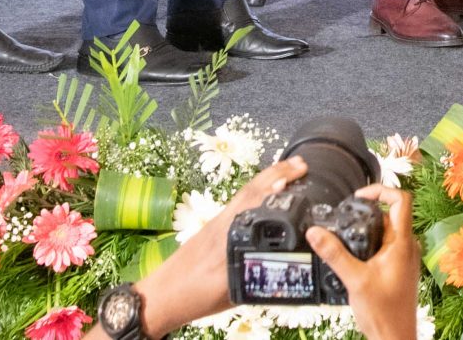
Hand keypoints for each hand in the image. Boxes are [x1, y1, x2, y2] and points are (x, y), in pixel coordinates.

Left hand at [118, 154, 306, 338]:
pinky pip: (239, 199)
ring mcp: (217, 222)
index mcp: (229, 241)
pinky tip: (266, 188)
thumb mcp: (232, 294)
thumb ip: (257, 279)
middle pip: (252, 192)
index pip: (256, 207)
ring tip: (289, 168)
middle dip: (277, 175)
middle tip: (300, 165)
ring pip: (245, 193)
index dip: (276, 190)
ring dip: (268, 177)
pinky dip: (257, 188)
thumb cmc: (193, 297)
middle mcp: (223, 225)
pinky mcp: (213, 225)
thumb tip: (283, 269)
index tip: (295, 177)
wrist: (162, 295)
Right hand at [309, 183, 419, 339]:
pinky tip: (354, 256)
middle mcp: (407, 246)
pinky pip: (386, 245)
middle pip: (391, 214)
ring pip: (387, 231)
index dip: (381, 190)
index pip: (401, 200)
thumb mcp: (354, 280)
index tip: (359, 196)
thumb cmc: (383, 312)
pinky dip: (370, 243)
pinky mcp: (398, 268)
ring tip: (346, 236)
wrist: (394, 337)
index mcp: (402, 243)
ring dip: (368, 229)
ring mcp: (404, 257)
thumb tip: (315, 232)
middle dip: (367, 212)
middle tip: (345, 216)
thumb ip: (335, 254)